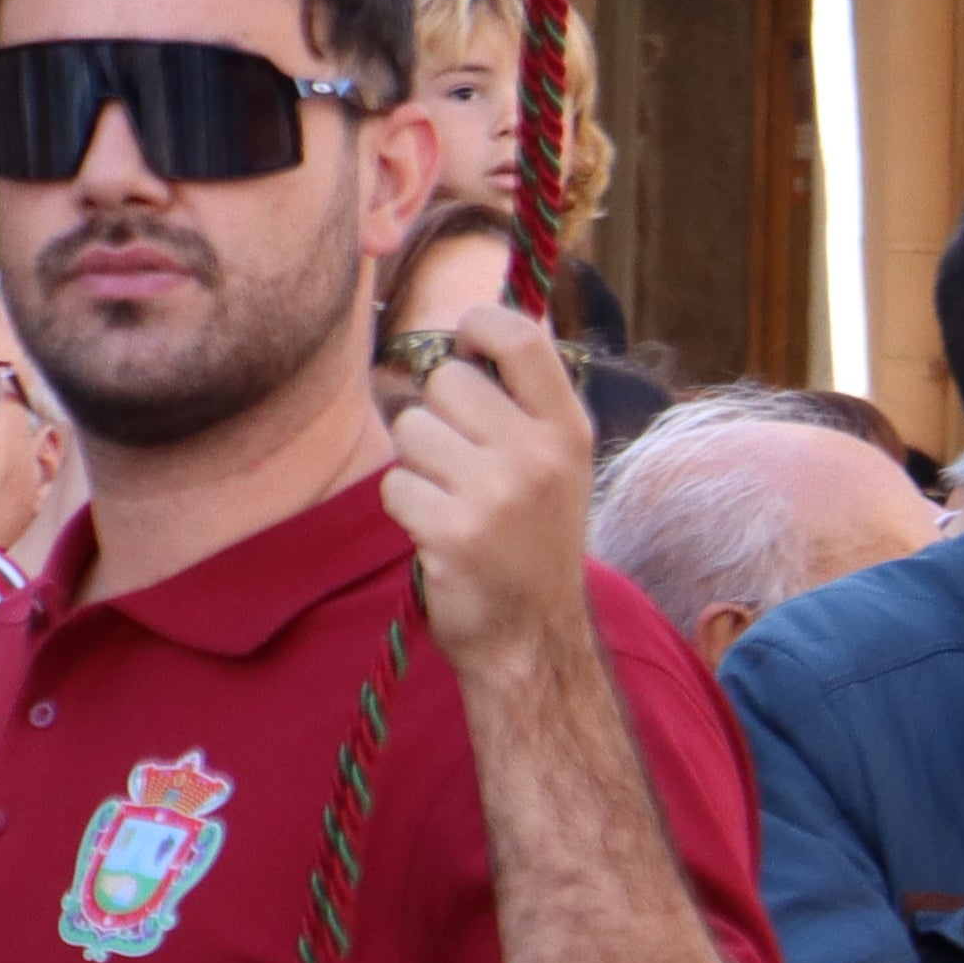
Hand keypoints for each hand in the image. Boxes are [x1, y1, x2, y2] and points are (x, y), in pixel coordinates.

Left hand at [376, 295, 601, 668]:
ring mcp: (499, 494)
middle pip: (446, 381)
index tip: (465, 345)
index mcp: (568, 429)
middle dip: (437, 415)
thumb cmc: (531, 540)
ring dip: (417, 465)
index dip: (477, 325)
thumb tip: (469, 327)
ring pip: (412, 431)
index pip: (519, 336)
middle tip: (461, 463)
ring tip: (452, 500)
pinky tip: (439, 534)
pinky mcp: (456, 532)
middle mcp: (540, 455)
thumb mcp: (555, 463)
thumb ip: (522, 400)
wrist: (531, 637)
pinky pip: (395, 486)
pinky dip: (406, 509)